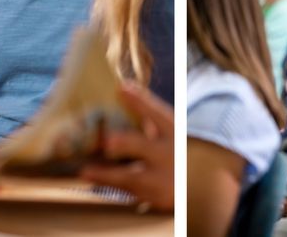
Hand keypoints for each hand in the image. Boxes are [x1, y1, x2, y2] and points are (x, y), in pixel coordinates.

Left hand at [79, 82, 173, 211]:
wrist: (201, 186)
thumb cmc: (178, 151)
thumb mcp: (170, 132)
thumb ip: (150, 116)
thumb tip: (124, 88)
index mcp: (175, 134)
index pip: (159, 115)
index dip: (141, 102)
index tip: (122, 88)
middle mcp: (171, 156)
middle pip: (146, 148)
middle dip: (127, 144)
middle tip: (108, 141)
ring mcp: (164, 180)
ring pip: (133, 178)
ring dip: (108, 175)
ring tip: (85, 170)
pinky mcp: (155, 197)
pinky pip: (129, 192)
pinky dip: (108, 183)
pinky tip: (89, 176)